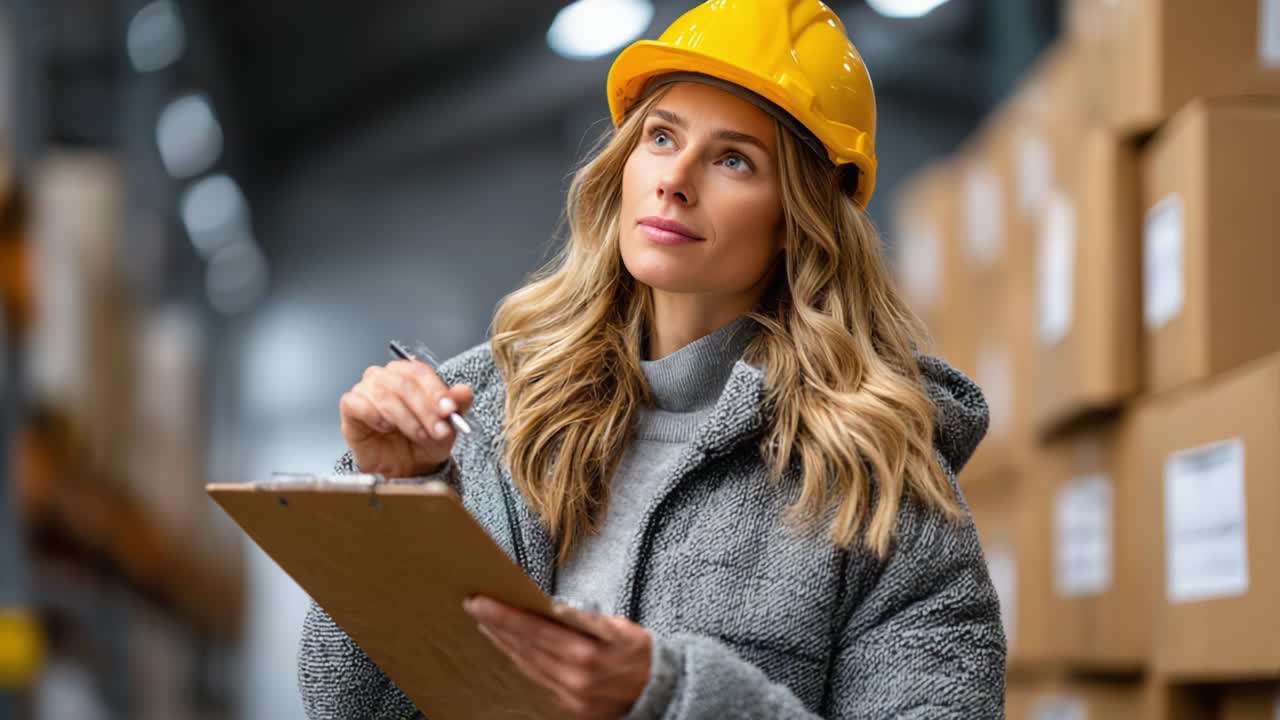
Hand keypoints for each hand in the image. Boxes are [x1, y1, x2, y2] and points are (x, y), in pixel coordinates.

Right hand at [338, 359, 472, 477]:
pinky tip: (385, 427)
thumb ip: (456, 406)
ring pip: (383, 394)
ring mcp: (365, 390)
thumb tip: (464, 391)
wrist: (403, 468)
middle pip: (404, 383)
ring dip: (406, 418)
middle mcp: (385, 377)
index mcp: (408, 374)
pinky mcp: (350, 408)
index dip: (436, 391)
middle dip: (425, 409)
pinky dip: (373, 414)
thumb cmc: (421, 442)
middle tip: (438, 430)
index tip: (450, 410)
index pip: (420, 372)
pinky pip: (355, 403)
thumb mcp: (446, 427)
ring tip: (419, 435)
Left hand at [463, 596, 651, 719]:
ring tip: (486, 623)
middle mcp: (572, 678)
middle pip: (524, 649)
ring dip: (503, 643)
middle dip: (496, 626)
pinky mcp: (568, 706)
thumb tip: (554, 607)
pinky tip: (510, 647)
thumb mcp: (619, 628)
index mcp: (585, 654)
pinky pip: (537, 680)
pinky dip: (520, 661)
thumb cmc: (639, 652)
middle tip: (474, 605)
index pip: (534, 630)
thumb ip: (586, 619)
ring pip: (526, 666)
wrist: (660, 691)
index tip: (481, 601)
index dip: (504, 616)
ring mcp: (568, 696)